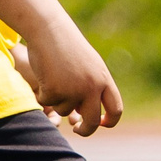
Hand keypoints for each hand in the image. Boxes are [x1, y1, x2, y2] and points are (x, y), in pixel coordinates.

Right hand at [21, 20, 122, 135]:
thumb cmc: (67, 46)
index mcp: (104, 80)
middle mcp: (92, 87)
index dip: (111, 121)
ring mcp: (74, 90)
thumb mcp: (87, 66)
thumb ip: (92, 88)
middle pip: (93, 121)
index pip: (116, 109)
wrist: (49, 29)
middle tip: (77, 130)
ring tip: (54, 76)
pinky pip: (49, 103)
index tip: (102, 125)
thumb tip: (86, 117)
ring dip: (58, 101)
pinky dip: (44, 94)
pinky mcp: (55, 90)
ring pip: (66, 111)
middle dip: (86, 130)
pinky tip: (45, 75)